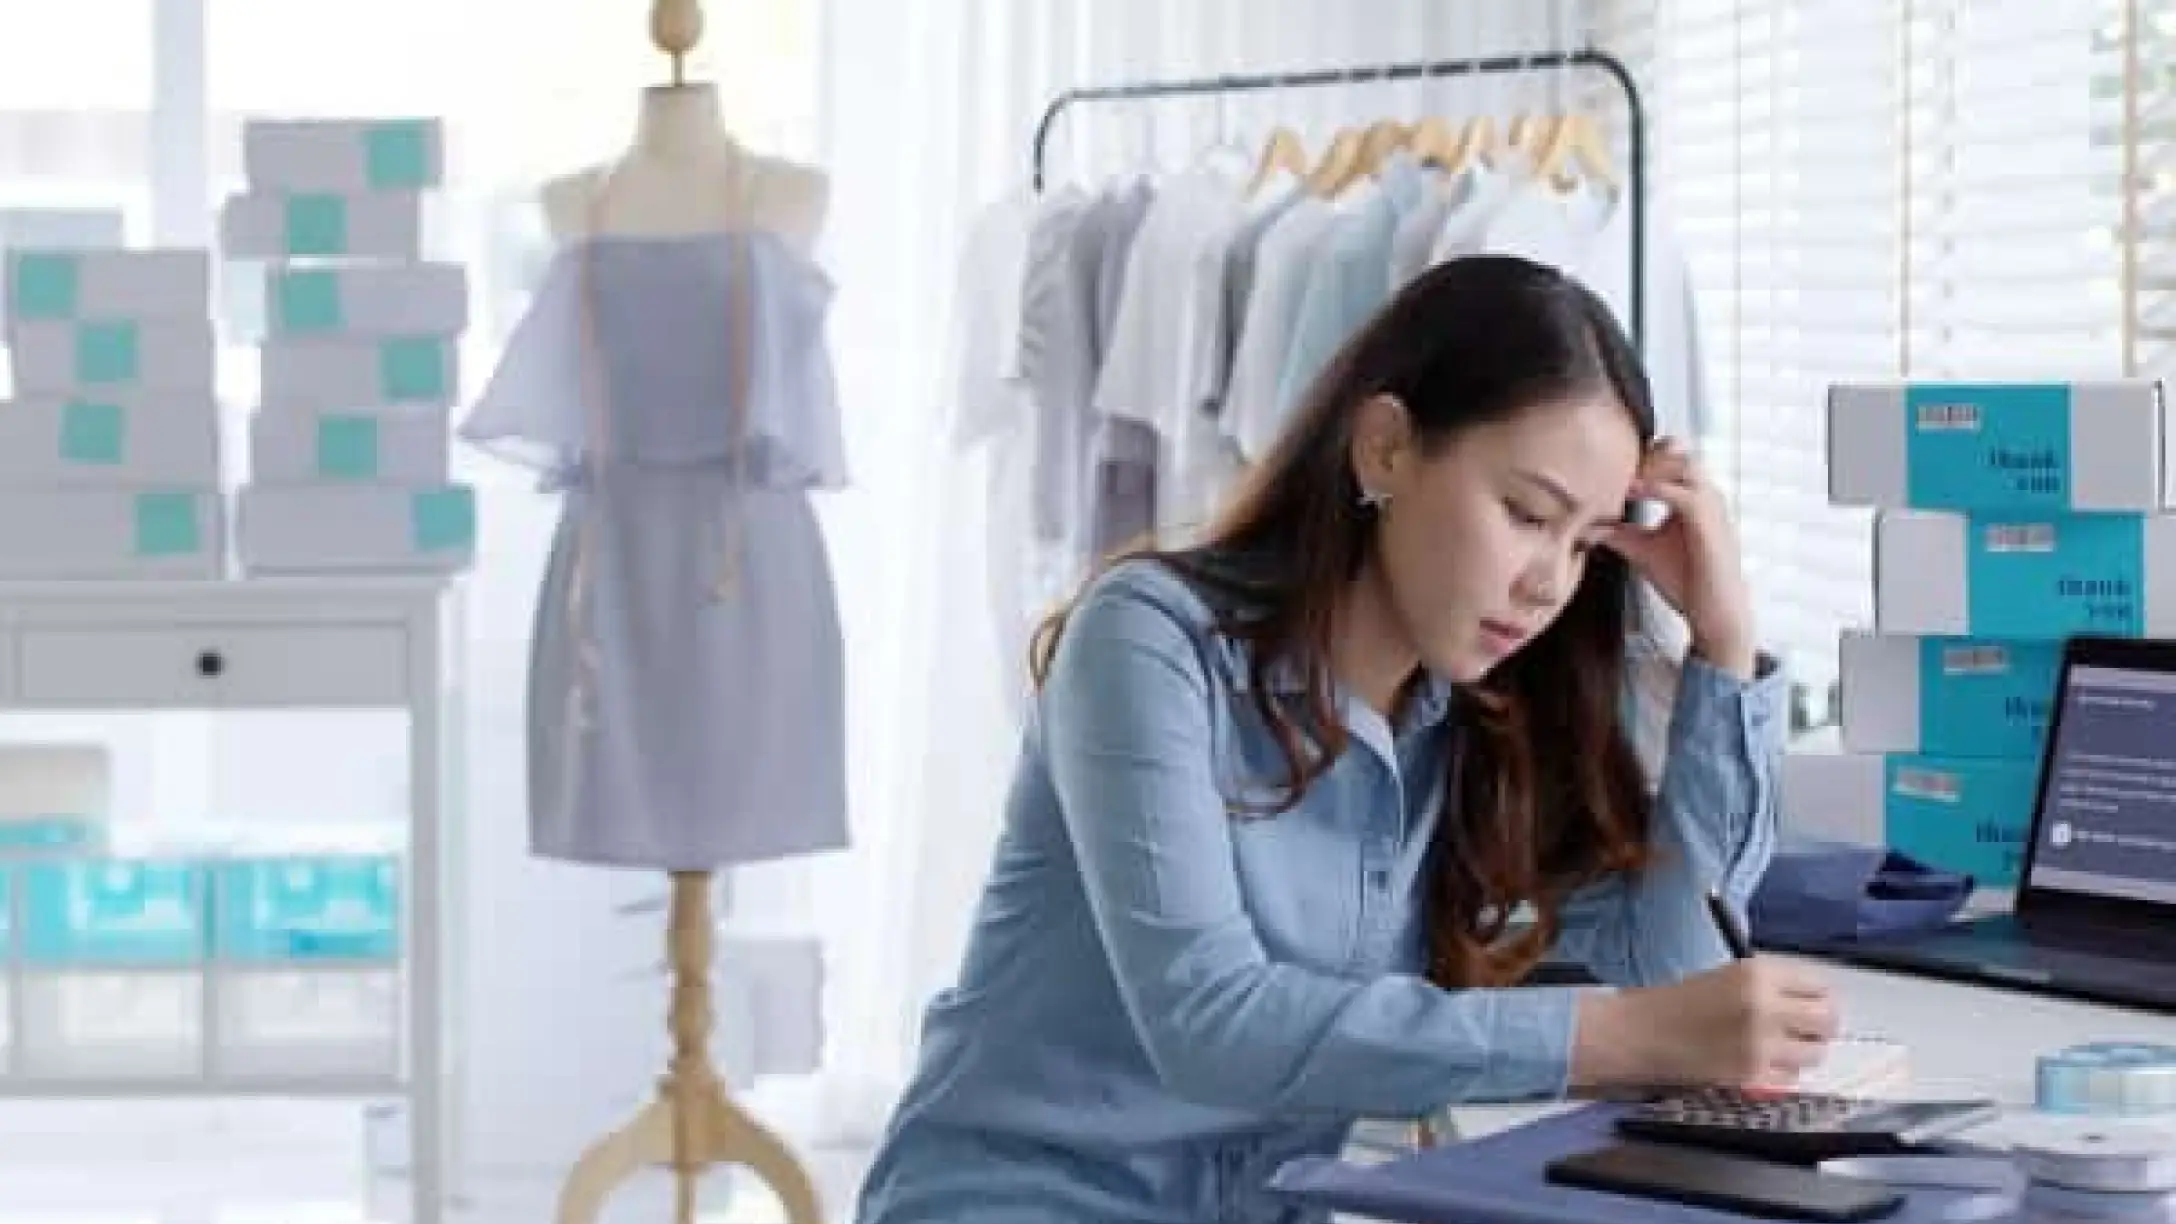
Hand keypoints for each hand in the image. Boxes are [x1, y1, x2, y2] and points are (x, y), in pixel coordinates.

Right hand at [1570, 957, 1838, 1090]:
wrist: (1639, 1032)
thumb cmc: (1676, 1001)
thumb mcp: (1728, 976)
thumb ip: (1770, 985)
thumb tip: (1810, 1001)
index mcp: (1758, 972)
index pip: (1820, 984)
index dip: (1816, 996)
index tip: (1810, 1003)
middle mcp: (1766, 1006)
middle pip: (1828, 1020)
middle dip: (1819, 1026)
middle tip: (1803, 1029)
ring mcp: (1761, 1044)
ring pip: (1815, 1053)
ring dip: (1801, 1052)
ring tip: (1776, 1048)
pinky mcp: (1753, 1076)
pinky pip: (1791, 1078)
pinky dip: (1780, 1074)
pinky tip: (1759, 1064)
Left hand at [1603, 437, 1756, 677]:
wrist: (1714, 613)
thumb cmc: (1686, 581)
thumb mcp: (1643, 549)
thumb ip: (1618, 533)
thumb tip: (1587, 526)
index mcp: (1694, 497)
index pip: (1671, 457)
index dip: (1642, 455)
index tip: (1609, 463)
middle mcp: (1706, 496)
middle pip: (1678, 451)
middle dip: (1645, 453)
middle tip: (1611, 464)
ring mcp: (1712, 508)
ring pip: (1684, 464)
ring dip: (1650, 466)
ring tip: (1619, 476)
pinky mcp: (1710, 525)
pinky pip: (1686, 495)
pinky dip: (1657, 489)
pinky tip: (1630, 491)